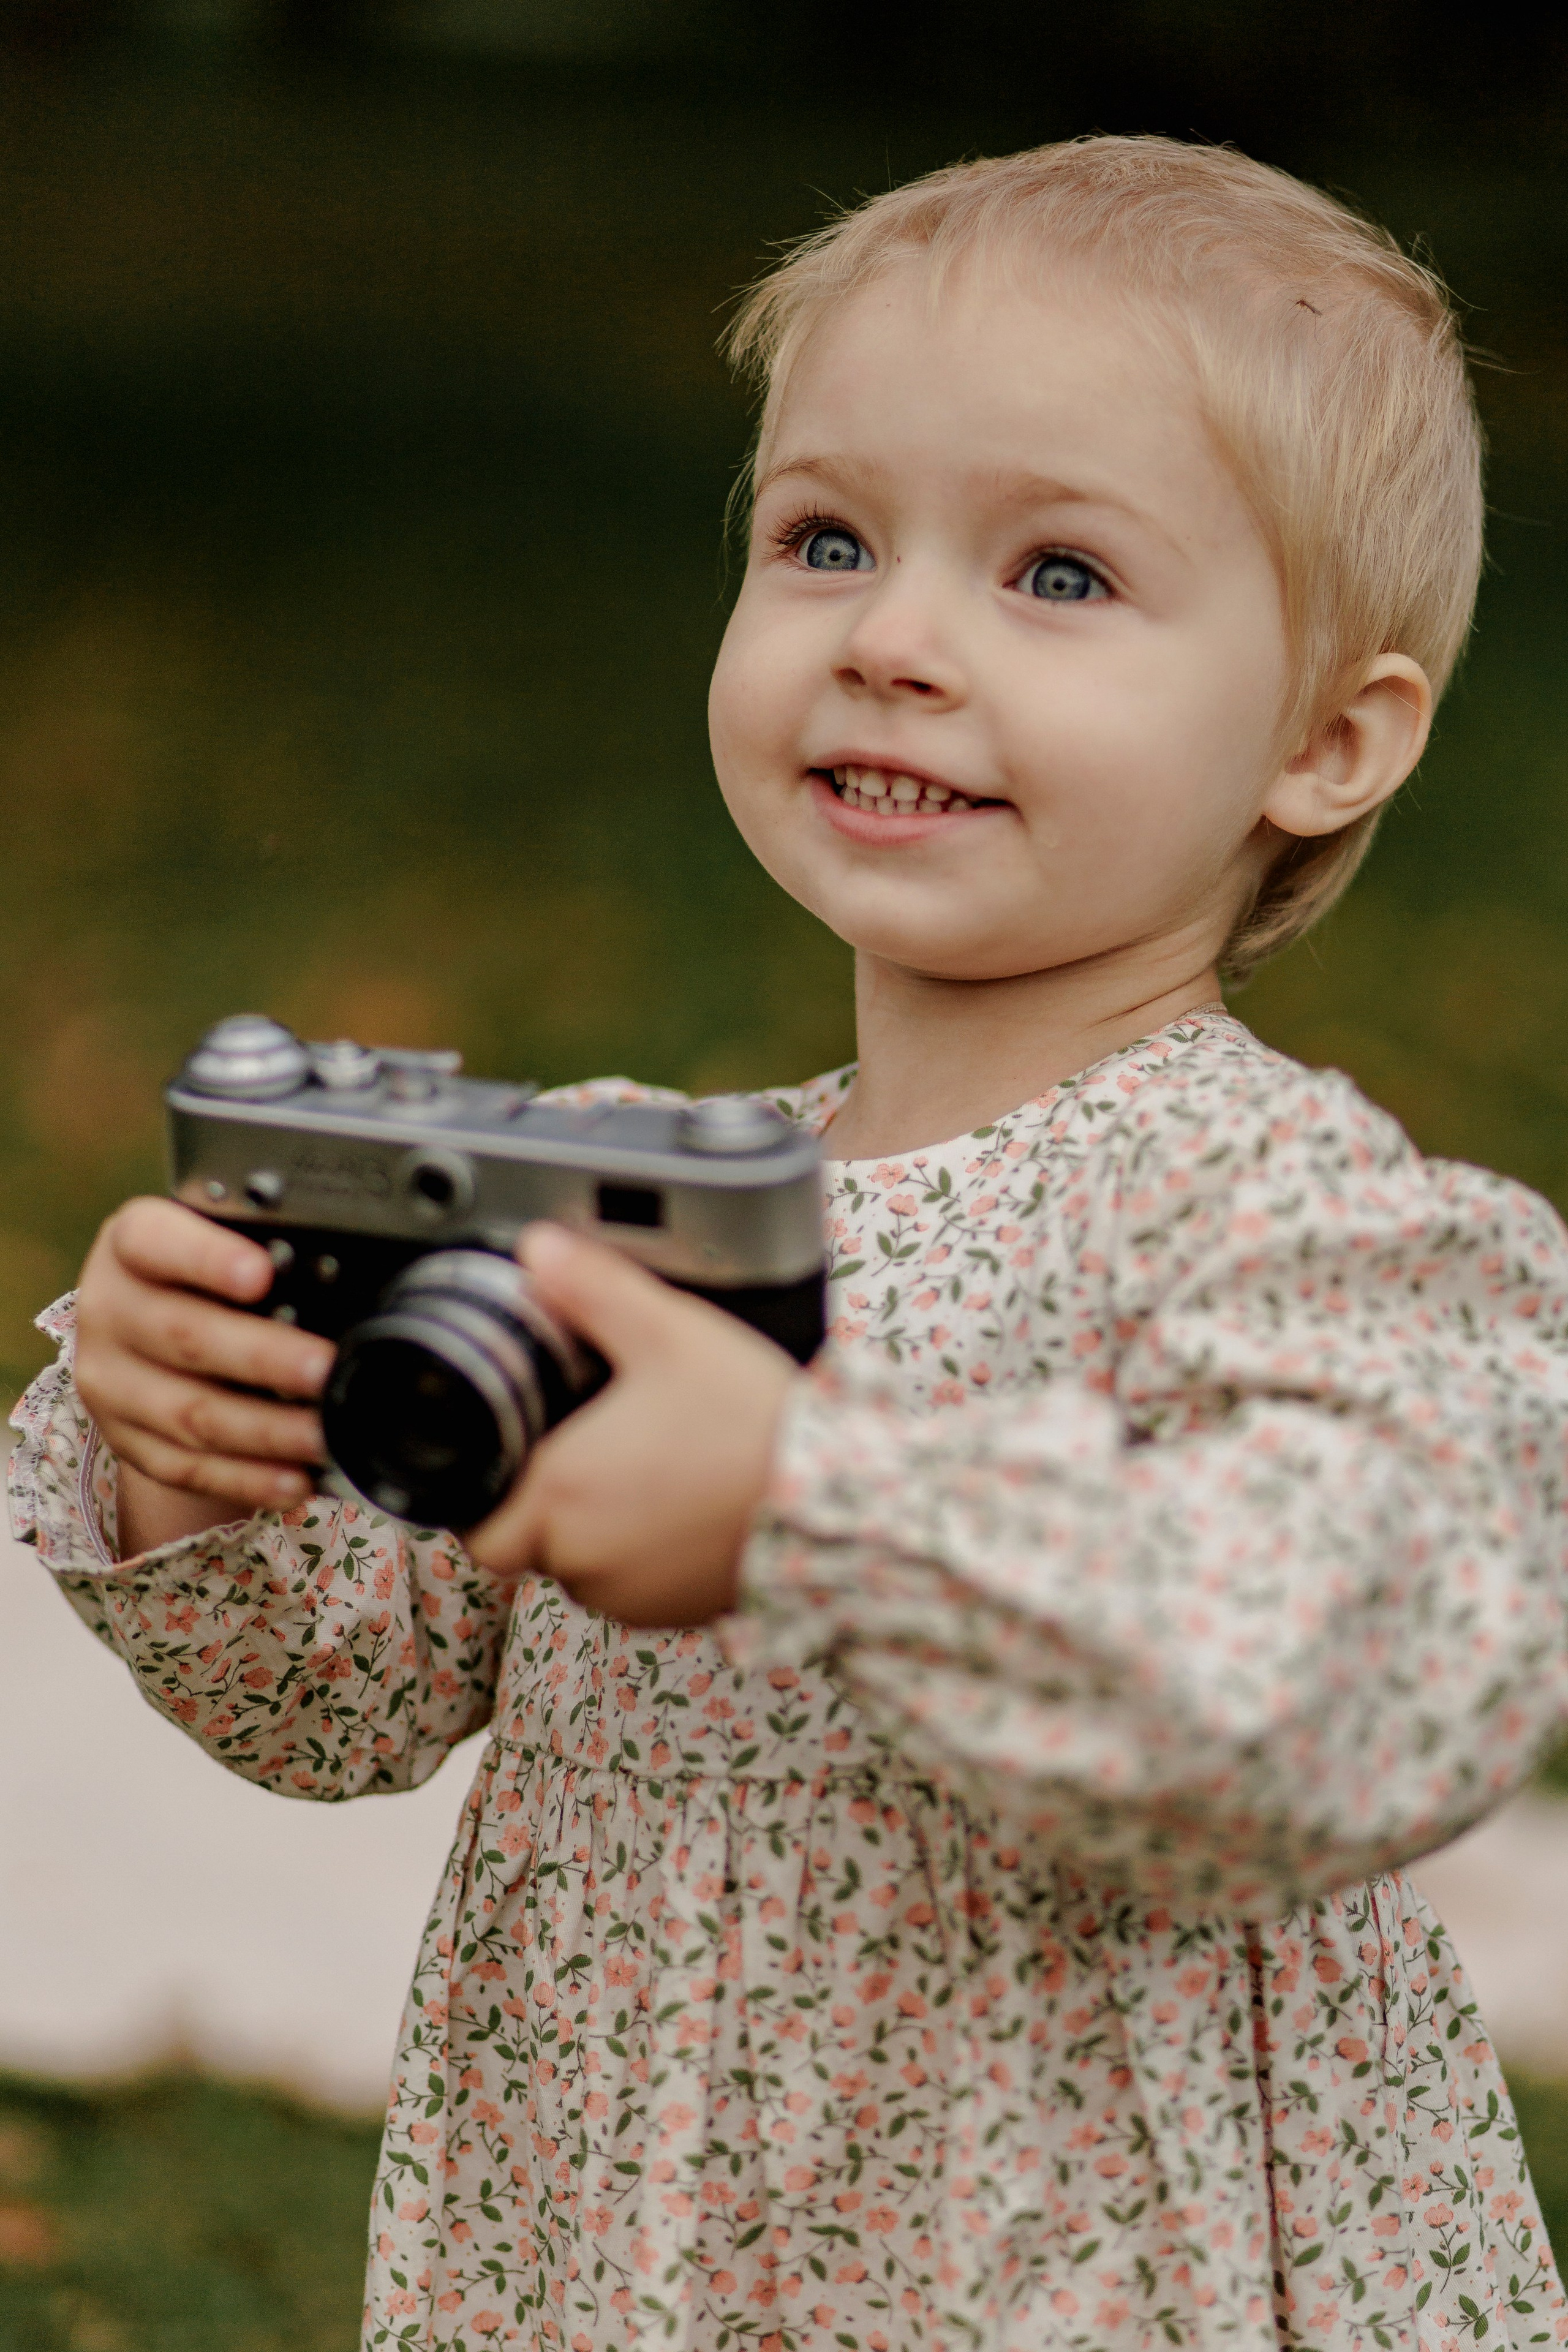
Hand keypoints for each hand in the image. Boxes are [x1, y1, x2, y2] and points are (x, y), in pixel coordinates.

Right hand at [75, 1199, 333, 1535]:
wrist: (140, 1321)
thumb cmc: (202, 1271)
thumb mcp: (220, 1239)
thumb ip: (268, 1247)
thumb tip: (347, 1275)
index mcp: (131, 1243)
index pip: (157, 1242)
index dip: (207, 1258)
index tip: (261, 1273)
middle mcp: (109, 1310)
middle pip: (185, 1336)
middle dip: (263, 1358)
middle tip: (324, 1369)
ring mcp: (110, 1381)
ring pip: (189, 1412)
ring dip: (266, 1431)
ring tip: (325, 1436)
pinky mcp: (125, 1439)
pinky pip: (185, 1467)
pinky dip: (245, 1478)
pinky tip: (293, 1480)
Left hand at [464, 1224, 797, 1625]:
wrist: (838, 1502)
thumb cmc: (752, 1424)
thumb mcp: (668, 1333)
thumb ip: (593, 1287)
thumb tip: (538, 1249)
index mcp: (560, 1492)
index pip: (478, 1524)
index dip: (489, 1491)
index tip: (522, 1454)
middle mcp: (583, 1557)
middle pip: (533, 1541)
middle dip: (554, 1498)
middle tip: (602, 1447)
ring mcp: (632, 1595)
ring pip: (586, 1565)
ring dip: (602, 1527)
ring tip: (653, 1470)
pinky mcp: (677, 1612)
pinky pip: (637, 1586)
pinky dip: (648, 1552)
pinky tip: (686, 1505)